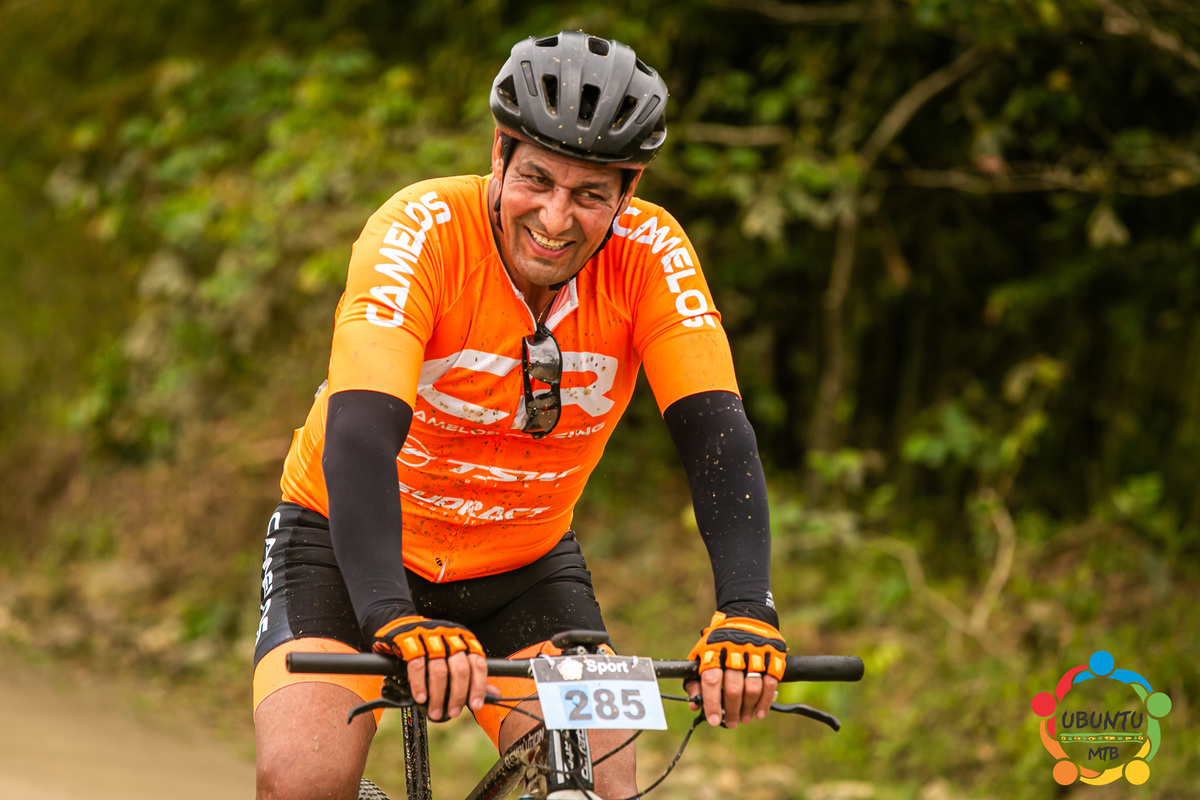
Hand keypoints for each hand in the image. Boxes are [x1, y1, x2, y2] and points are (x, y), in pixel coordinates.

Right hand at [372, 615, 488, 720]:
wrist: (402, 625)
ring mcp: (430, 638)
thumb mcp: (454, 656)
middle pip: (460, 669)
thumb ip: (473, 674)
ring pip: (439, 670)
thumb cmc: (431, 645)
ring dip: (438, 695)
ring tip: (435, 712)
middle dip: (458, 695)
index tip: (476, 705)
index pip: (478, 664)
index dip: (478, 686)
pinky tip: (421, 698)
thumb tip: (494, 694)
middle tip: (453, 712)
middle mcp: (450, 637)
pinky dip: (419, 685)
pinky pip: (417, 666)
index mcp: (464, 640)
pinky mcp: (410, 641)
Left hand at [685, 612, 786, 728]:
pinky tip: (758, 713)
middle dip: (732, 711)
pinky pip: (770, 683)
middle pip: (733, 688)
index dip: (711, 703)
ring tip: (744, 719)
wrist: (746, 615)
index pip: (711, 680)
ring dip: (748, 708)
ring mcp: (756, 652)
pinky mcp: (773, 655)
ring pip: (752, 688)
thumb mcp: (703, 654)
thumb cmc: (720, 642)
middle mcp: (735, 651)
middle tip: (731, 723)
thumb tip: (693, 705)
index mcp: (714, 650)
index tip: (713, 720)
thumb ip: (695, 679)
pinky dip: (765, 702)